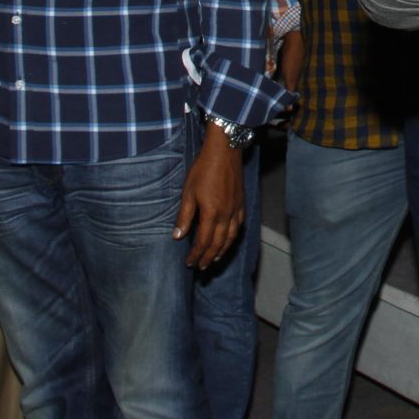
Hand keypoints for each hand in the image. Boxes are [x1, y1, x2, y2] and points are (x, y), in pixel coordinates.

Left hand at [174, 121, 245, 268]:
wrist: (225, 151)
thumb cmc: (203, 169)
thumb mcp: (188, 192)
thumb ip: (184, 216)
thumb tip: (177, 236)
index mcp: (211, 213)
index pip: (203, 241)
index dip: (195, 254)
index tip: (189, 263)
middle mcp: (226, 214)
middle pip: (218, 243)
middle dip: (208, 257)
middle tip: (201, 268)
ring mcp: (236, 209)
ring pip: (231, 237)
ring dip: (222, 251)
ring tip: (215, 259)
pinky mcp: (241, 202)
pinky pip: (239, 225)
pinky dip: (233, 237)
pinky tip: (229, 239)